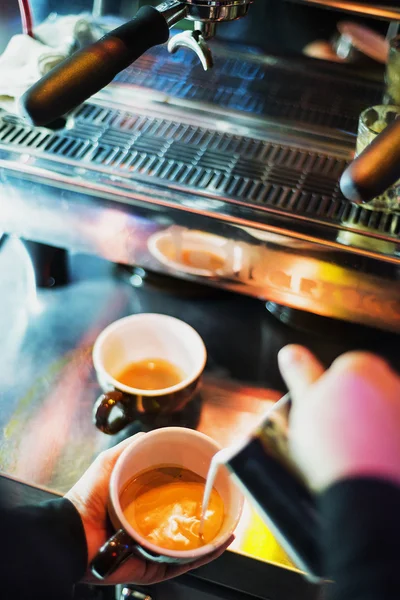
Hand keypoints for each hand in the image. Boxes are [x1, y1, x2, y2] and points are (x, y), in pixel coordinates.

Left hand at [66, 435, 232, 585]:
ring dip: (212, 535)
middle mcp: (149, 526)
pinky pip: (183, 564)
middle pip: (183, 520)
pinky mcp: (154, 568)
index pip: (173, 496)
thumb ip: (130, 448)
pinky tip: (219, 542)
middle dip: (205, 514)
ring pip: (189, 544)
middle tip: (224, 500)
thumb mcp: (109, 463)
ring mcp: (153, 548)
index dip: (192, 488)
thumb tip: (153, 435)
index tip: (209, 477)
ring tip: (229, 522)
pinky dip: (204, 556)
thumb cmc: (87, 498)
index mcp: (141, 504)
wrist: (72, 534)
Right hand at [278, 346, 399, 491]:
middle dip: (352, 404)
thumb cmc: (333, 444)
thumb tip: (290, 351)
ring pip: (382, 412)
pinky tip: (370, 460)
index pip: (344, 367)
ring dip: (371, 425)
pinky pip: (392, 434)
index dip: (328, 390)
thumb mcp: (304, 403)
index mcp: (363, 366)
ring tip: (352, 451)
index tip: (321, 410)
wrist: (364, 492)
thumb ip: (300, 373)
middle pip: (366, 388)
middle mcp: (392, 382)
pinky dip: (385, 443)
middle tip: (334, 431)